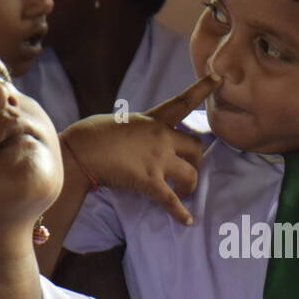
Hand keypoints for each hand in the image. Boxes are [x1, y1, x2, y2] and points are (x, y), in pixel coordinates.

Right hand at [61, 75, 218, 224]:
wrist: (79, 150)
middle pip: (196, 147)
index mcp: (152, 120)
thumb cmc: (90, 135)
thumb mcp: (120, 122)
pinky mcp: (149, 181)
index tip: (218, 77)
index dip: (202, 88)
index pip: (182, 102)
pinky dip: (180, 213)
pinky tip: (187, 221)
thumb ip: (137, 129)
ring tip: (184, 194)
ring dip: (190, 186)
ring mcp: (157, 159)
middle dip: (196, 160)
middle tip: (189, 170)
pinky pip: (171, 200)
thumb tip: (136, 138)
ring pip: (190, 175)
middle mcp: (161, 137)